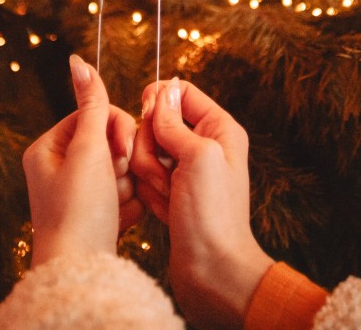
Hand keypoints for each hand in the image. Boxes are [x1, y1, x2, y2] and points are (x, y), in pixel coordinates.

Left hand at [22, 54, 141, 266]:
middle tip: (117, 178)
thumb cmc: (79, 209)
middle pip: (109, 142)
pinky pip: (125, 195)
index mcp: (47, 149)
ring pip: (121, 169)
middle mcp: (59, 170)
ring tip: (117, 203)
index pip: (92, 115)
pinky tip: (122, 218)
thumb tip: (78, 60)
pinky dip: (130, 204)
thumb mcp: (87, 149)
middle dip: (121, 160)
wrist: (82, 269)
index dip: (115, 127)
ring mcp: (79, 194)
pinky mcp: (97, 216)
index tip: (120, 150)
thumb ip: (92, 104)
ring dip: (127, 183)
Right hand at [131, 79, 272, 329]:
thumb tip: (162, 91)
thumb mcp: (198, 157)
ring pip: (144, 150)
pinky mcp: (170, 191)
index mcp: (218, 129)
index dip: (157, 100)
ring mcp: (185, 170)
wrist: (212, 269)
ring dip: (148, 174)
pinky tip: (164, 209)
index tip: (145, 116)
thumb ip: (175, 122)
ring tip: (166, 195)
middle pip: (155, 122)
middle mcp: (203, 145)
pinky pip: (142, 177)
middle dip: (151, 147)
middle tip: (166, 174)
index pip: (180, 92)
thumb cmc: (213, 215)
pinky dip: (148, 192)